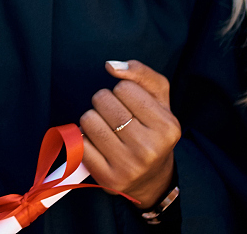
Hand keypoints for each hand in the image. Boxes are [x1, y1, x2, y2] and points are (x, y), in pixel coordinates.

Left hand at [79, 60, 180, 206]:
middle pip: (103, 100)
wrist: (152, 179)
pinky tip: (99, 145)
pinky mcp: (108, 178)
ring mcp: (128, 166)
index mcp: (167, 127)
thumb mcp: (159, 100)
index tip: (131, 105)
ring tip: (108, 130)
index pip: (124, 87)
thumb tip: (111, 66)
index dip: (123, 91)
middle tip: (116, 117)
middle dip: (105, 103)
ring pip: (88, 119)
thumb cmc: (152, 131)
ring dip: (93, 119)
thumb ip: (142, 74)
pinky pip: (79, 142)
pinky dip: (83, 138)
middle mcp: (149, 148)